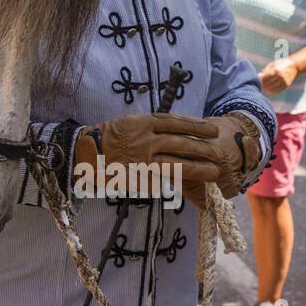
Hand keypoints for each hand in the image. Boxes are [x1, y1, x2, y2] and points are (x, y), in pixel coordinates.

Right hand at [78, 113, 228, 199]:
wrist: (86, 154)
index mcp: (142, 123)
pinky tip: (191, 183)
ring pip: (177, 164)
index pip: (175, 122)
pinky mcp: (140, 177)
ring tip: (214, 171)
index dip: (196, 126)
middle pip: (181, 143)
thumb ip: (152, 126)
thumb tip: (178, 131)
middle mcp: (145, 140)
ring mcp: (143, 160)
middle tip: (218, 152)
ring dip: (198, 168)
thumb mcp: (130, 123)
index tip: (211, 130)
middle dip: (203, 149)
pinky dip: (178, 181)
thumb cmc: (109, 137)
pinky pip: (163, 179)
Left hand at [259, 57, 299, 93]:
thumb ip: (265, 71)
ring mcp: (284, 81)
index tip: (256, 81)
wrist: (294, 65)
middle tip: (258, 86)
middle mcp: (281, 76)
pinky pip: (278, 90)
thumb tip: (257, 77)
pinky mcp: (287, 85)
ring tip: (262, 89)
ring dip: (266, 89)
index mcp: (276, 70)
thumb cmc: (280, 64)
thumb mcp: (272, 64)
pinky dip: (272, 91)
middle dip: (262, 85)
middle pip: (268, 84)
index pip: (265, 78)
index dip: (260, 80)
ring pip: (273, 88)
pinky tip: (268, 91)